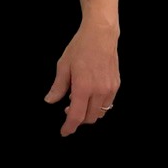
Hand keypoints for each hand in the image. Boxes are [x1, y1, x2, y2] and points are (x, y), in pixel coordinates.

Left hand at [44, 21, 119, 135]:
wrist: (101, 35)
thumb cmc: (80, 47)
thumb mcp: (63, 66)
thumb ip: (58, 87)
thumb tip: (50, 101)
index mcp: (83, 87)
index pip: (76, 116)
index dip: (69, 127)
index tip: (64, 132)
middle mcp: (99, 91)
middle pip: (89, 118)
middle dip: (78, 119)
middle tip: (67, 110)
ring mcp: (110, 89)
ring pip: (100, 113)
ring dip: (88, 113)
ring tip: (77, 101)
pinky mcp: (116, 85)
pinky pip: (107, 104)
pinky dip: (97, 105)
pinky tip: (89, 95)